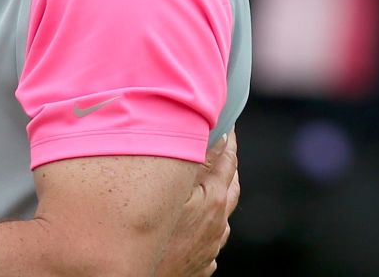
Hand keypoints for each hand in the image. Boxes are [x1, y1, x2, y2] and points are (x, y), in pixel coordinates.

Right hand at [155, 131, 240, 276]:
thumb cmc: (147, 236)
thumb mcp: (166, 189)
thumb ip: (186, 161)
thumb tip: (204, 135)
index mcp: (214, 200)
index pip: (227, 158)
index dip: (226, 135)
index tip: (223, 116)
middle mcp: (218, 224)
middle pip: (230, 183)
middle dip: (225, 160)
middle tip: (215, 140)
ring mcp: (210, 246)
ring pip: (219, 212)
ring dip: (213, 191)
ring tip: (198, 177)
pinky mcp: (200, 263)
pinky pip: (206, 234)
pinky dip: (202, 219)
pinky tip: (187, 216)